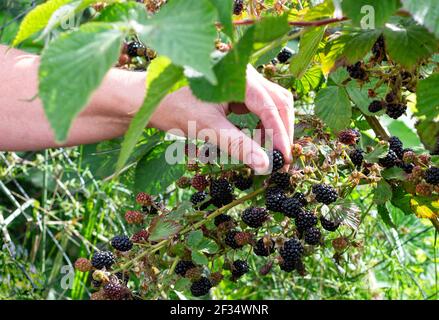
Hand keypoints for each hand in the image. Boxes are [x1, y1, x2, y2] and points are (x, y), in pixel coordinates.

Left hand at [149, 65, 293, 172]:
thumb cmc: (173, 107)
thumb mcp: (207, 128)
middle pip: (278, 101)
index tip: (283, 160)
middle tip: (282, 159)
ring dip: (274, 128)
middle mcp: (245, 73)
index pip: (271, 106)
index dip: (280, 134)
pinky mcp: (235, 90)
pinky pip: (257, 107)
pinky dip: (261, 125)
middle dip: (282, 130)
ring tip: (271, 154)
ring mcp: (241, 80)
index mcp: (240, 76)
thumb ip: (238, 145)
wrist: (148, 99)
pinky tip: (258, 142)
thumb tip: (264, 166)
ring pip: (270, 104)